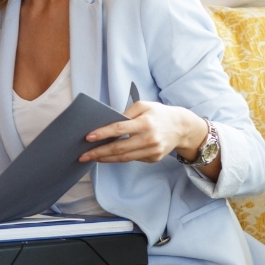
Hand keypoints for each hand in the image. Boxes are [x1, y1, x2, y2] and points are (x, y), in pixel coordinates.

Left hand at [80, 101, 208, 163]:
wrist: (182, 127)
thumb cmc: (159, 114)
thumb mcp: (144, 106)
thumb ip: (127, 113)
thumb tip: (109, 125)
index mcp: (145, 123)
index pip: (119, 129)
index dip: (103, 134)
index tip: (88, 138)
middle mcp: (149, 138)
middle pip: (119, 148)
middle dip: (99, 152)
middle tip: (83, 155)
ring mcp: (152, 151)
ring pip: (124, 158)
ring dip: (106, 159)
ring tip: (91, 158)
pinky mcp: (154, 158)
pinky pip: (132, 159)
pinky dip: (118, 159)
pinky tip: (107, 157)